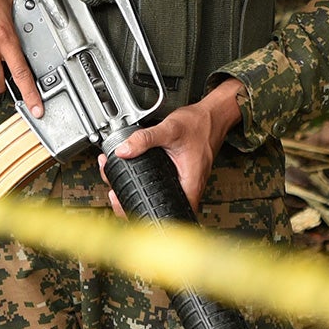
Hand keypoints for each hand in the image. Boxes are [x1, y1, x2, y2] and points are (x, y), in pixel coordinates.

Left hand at [103, 78, 245, 212]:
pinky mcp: (180, 176)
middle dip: (133, 202)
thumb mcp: (170, 129)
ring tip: (118, 184)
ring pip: (159, 197)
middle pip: (158, 208)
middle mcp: (188, 188)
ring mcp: (184, 183)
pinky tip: (132, 174)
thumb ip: (145, 139)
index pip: (167, 214)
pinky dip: (144, 181)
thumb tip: (123, 150)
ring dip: (137, 191)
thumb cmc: (199, 124)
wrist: (212, 115)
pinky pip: (161, 186)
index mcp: (189, 185)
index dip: (143, 213)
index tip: (125, 206)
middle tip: (115, 194)